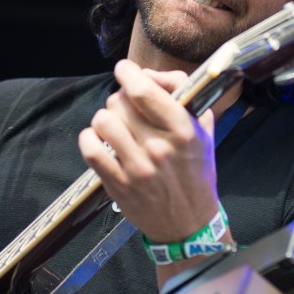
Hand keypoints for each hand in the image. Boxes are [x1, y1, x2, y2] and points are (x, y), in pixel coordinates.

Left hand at [78, 58, 219, 243]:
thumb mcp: (204, 131)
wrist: (189, 224)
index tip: (125, 70)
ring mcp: (137, 168)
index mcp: (183, 130)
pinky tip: (99, 140)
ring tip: (113, 126)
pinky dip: (89, 138)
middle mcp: (159, 148)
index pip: (143, 90)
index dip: (127, 72)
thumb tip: (149, 75)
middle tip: (126, 108)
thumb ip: (183, 95)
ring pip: (103, 122)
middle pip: (119, 102)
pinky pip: (91, 149)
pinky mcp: (119, 185)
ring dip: (105, 119)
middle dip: (119, 99)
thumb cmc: (196, 173)